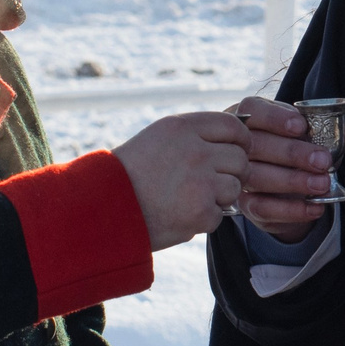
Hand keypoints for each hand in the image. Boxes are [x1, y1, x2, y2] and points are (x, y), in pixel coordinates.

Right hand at [114, 112, 251, 250]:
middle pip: (240, 158)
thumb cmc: (133, 172)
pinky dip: (205, 218)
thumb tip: (240, 135)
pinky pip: (221, 213)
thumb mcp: (160, 137)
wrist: (104, 207)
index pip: (234, 126)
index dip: (240, 140)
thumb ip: (196, 133)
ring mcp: (200, 182)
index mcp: (183, 127)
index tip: (234, 150)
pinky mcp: (201, 212)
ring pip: (235, 186)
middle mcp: (195, 150)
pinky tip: (181, 214)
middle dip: (232, 171)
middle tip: (211, 181)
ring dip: (220, 196)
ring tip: (192, 198)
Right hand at [230, 97, 344, 243]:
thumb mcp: (319, 136)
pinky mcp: (245, 204)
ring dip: (293, 181)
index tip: (301, 126)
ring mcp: (239, 175)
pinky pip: (262, 207)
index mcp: (252, 117)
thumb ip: (336, 131)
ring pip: (257, 177)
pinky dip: (291, 210)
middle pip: (256, 145)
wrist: (290, 189)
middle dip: (292, 153)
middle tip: (323, 161)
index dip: (275, 118)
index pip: (252, 109)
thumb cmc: (300, 150)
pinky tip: (316, 207)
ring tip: (323, 185)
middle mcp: (239, 145)